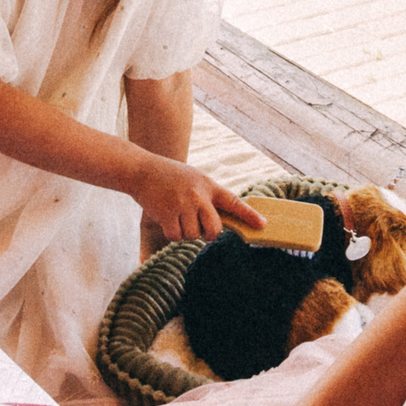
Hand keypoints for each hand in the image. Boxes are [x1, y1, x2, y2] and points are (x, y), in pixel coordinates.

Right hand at [132, 159, 253, 244]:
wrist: (142, 170)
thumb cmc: (171, 178)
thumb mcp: (195, 180)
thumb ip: (208, 198)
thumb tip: (219, 225)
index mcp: (209, 186)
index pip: (233, 202)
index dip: (249, 215)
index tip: (262, 225)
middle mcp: (198, 195)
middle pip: (214, 229)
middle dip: (207, 233)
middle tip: (198, 227)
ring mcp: (183, 204)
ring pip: (193, 235)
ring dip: (184, 231)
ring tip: (176, 214)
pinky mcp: (166, 213)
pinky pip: (176, 236)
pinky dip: (171, 232)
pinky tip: (165, 218)